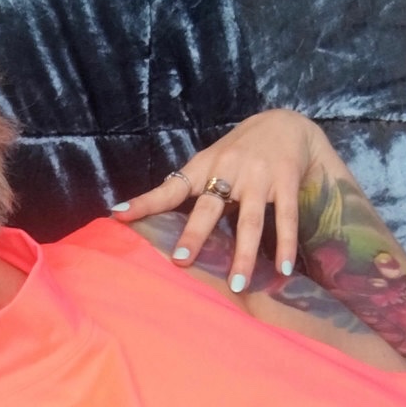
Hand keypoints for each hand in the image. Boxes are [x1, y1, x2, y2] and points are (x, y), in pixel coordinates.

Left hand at [112, 110, 321, 289]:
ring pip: (251, 221)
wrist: (284, 121)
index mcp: (204, 166)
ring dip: (244, 255)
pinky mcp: (285, 181)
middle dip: (194, 235)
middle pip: (209, 207)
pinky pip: (286, 218)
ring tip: (237, 285)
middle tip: (181, 261)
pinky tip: (283, 267)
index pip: (170, 187)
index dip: (145, 201)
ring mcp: (259, 176)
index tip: (119, 214)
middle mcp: (228, 169)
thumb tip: (151, 219)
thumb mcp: (210, 162)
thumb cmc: (239, 151)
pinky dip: (284, 244)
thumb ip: (189, 189)